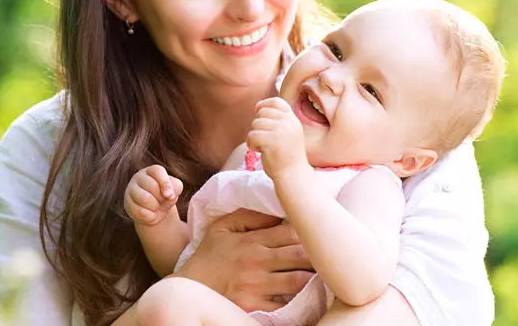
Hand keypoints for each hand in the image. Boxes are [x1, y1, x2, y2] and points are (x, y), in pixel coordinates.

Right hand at [124, 165, 183, 225]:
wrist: (155, 210)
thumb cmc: (166, 195)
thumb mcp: (175, 189)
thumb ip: (176, 188)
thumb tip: (170, 195)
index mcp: (152, 170)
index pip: (157, 171)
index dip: (165, 183)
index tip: (170, 196)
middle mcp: (139, 177)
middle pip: (152, 186)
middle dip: (162, 198)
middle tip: (163, 202)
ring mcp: (131, 189)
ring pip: (145, 199)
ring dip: (155, 207)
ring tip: (157, 207)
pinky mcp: (127, 203)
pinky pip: (140, 212)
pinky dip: (150, 216)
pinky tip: (151, 214)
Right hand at [173, 209, 313, 311]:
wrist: (186, 290)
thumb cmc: (209, 256)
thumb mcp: (222, 228)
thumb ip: (249, 215)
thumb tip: (277, 210)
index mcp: (252, 241)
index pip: (291, 231)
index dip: (309, 230)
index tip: (319, 230)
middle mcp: (256, 262)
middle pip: (300, 255)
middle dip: (319, 253)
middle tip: (330, 252)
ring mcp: (256, 286)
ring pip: (298, 280)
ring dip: (314, 276)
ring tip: (326, 272)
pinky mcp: (254, 307)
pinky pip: (285, 304)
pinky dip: (298, 299)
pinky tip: (307, 295)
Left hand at [246, 97, 307, 180]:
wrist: (293, 175)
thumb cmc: (287, 156)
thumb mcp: (288, 132)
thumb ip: (277, 119)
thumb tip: (257, 106)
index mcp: (292, 119)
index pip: (276, 102)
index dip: (264, 105)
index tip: (259, 113)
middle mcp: (288, 122)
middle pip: (262, 113)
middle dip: (258, 126)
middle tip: (265, 140)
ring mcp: (280, 130)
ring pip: (255, 124)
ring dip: (255, 137)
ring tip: (264, 147)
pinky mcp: (271, 140)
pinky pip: (251, 135)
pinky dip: (251, 144)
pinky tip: (260, 151)